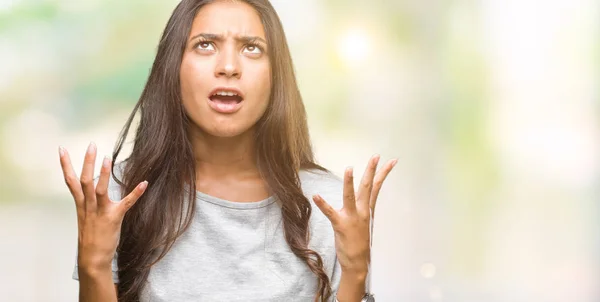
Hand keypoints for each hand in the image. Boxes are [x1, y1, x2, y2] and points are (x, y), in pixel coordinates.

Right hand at [59, 142, 147, 270]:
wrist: (93, 259)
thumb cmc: (91, 237)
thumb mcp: (86, 217)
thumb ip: (88, 202)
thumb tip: (93, 189)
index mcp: (81, 205)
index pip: (70, 181)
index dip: (66, 164)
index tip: (62, 148)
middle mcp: (89, 206)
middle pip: (84, 181)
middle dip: (87, 162)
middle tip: (91, 145)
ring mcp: (100, 212)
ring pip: (99, 190)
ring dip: (104, 174)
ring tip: (107, 158)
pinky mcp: (114, 219)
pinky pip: (126, 204)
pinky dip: (135, 193)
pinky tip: (144, 183)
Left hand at [312, 155, 396, 273]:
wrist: (358, 263)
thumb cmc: (359, 241)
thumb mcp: (365, 221)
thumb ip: (363, 207)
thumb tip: (364, 197)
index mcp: (367, 209)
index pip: (377, 187)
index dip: (383, 173)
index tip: (391, 161)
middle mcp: (362, 211)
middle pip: (368, 187)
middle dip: (371, 170)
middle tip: (376, 156)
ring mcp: (352, 218)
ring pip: (350, 196)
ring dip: (349, 182)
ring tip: (349, 168)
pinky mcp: (340, 225)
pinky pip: (330, 212)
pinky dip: (323, 204)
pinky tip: (316, 196)